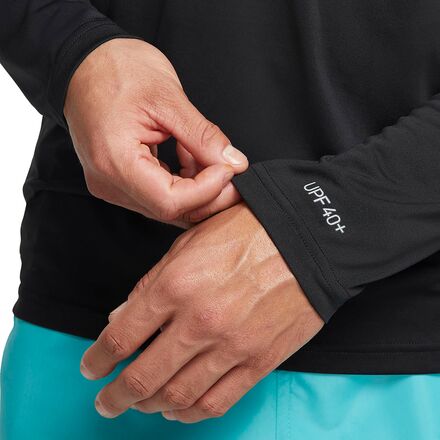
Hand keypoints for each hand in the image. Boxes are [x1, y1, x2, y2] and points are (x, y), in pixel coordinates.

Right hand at [64, 38, 246, 227]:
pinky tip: (186, 154)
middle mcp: (108, 182)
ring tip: (205, 152)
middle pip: (169, 209)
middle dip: (208, 194)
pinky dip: (182, 180)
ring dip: (196, 187)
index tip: (228, 169)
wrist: (84, 63)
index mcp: (115, 161)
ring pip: (166, 205)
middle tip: (231, 169)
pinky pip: (157, 194)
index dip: (206, 190)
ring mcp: (111, 184)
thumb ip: (202, 136)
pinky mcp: (118, 180)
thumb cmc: (116, 70)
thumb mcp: (167, 97)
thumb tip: (234, 163)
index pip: (170, 200)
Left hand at [80, 202, 323, 422]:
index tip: (91, 368)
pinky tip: (178, 408)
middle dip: (116, 396)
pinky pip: (217, 402)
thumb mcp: (190, 243)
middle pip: (143, 376)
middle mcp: (198, 322)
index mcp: (176, 285)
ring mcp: (230, 346)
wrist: (307, 240)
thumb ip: (151, 282)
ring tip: (140, 405)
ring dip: (150, 406)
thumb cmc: (247, 233)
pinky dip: (191, 413)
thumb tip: (121, 317)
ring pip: (177, 396)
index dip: (98, 358)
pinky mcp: (259, 362)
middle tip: (106, 402)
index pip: (121, 336)